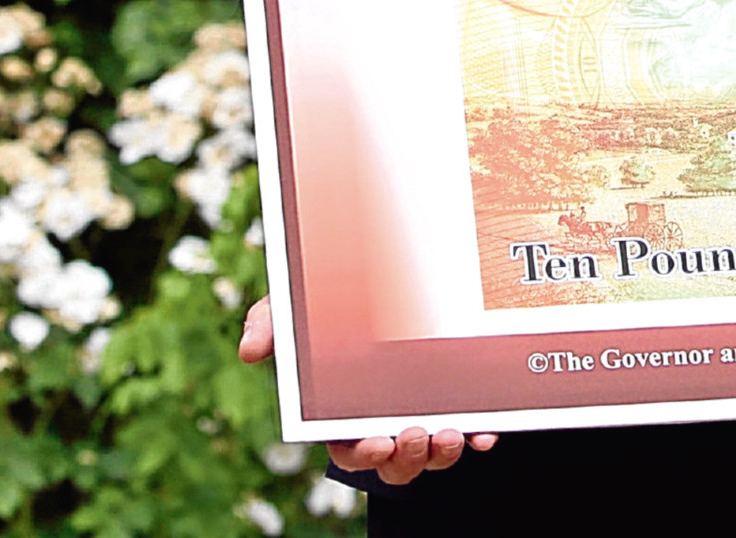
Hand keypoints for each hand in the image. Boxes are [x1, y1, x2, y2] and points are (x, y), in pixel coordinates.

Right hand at [239, 298, 499, 482]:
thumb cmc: (329, 303)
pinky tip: (486, 432)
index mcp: (343, 413)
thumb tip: (250, 350)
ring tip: (450, 433)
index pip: (350, 449)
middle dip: (406, 459)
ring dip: (442, 453)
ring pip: (431, 455)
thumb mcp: (297, 306)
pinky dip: (478, 436)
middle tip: (415, 435)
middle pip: (394, 462)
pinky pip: (469, 430)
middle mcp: (384, 420)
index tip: (379, 443)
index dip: (365, 454)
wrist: (384, 272)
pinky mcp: (455, 401)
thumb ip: (271, 322)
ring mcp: (422, 413)